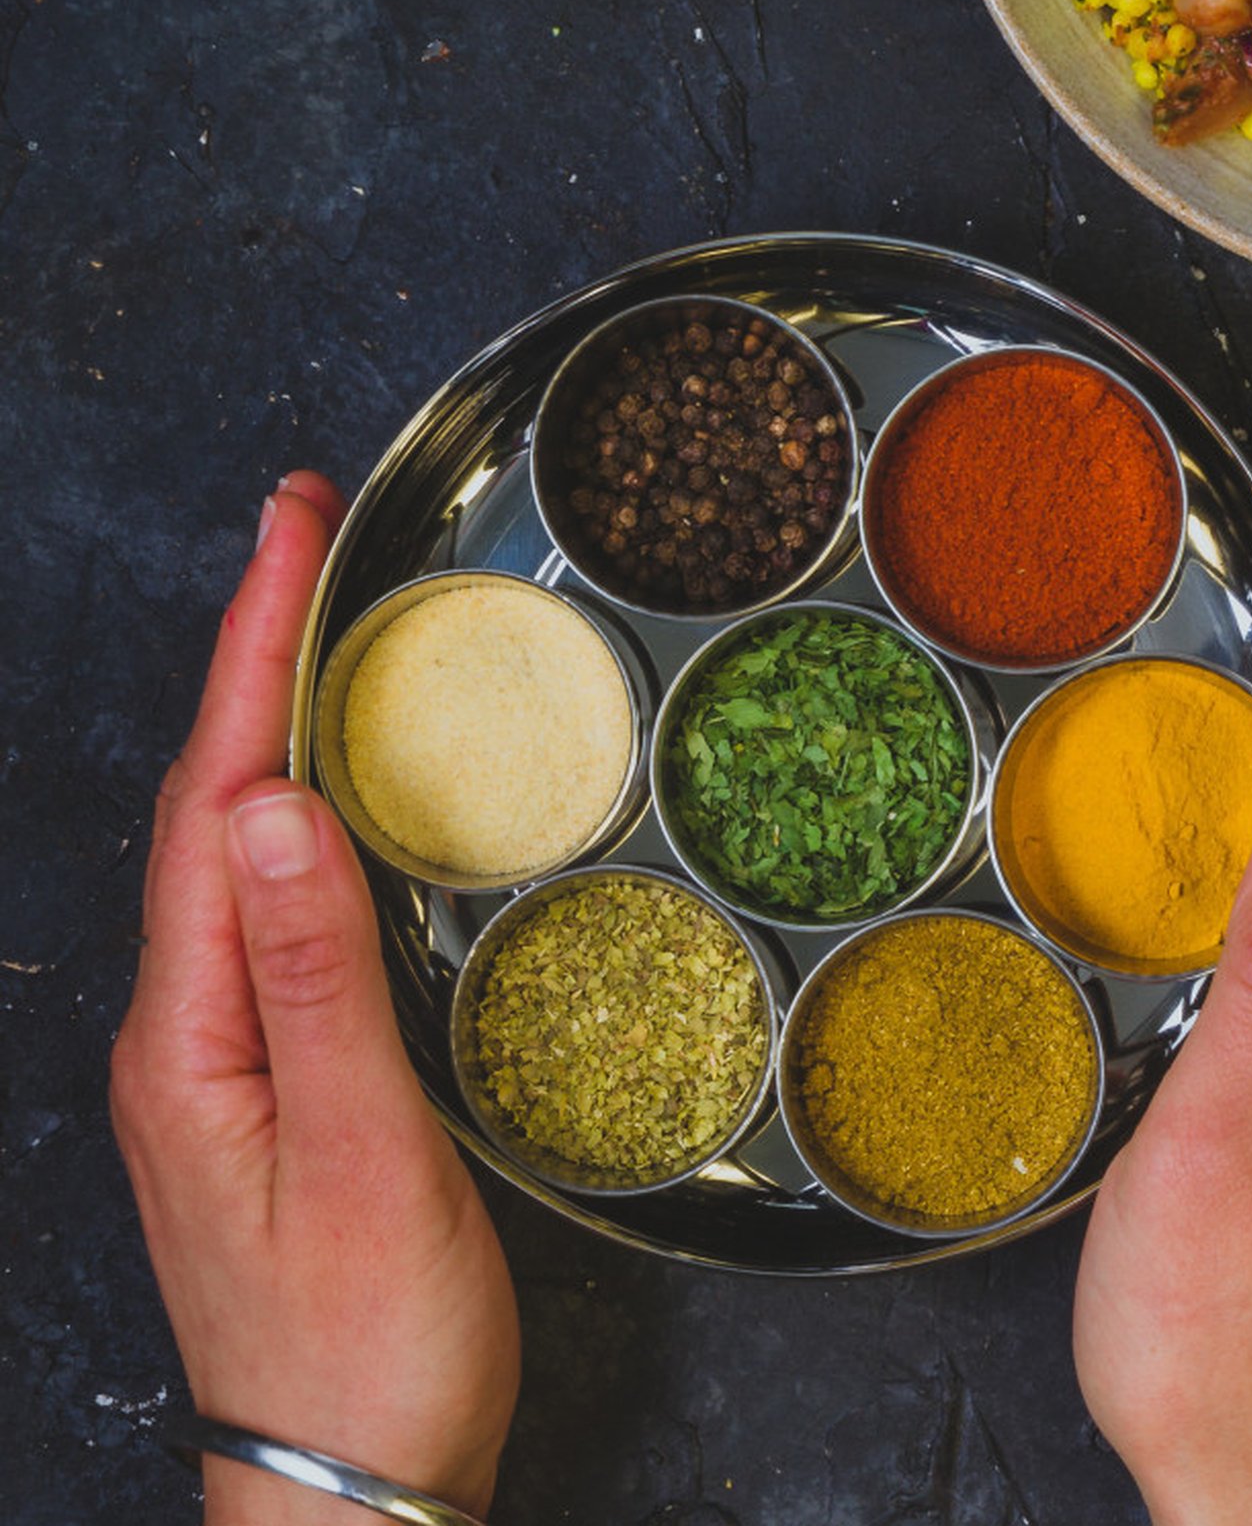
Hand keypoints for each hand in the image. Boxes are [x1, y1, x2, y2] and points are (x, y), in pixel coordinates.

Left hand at [111, 473, 519, 1523]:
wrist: (348, 1493)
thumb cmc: (364, 1344)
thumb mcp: (357, 1159)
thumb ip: (315, 980)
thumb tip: (275, 807)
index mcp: (191, 1032)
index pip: (216, 795)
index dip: (254, 647)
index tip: (292, 526)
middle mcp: (182, 1029)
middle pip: (206, 800)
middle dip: (252, 651)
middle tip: (310, 535)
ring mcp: (215, 1056)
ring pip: (232, 846)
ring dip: (269, 720)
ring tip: (319, 626)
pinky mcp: (263, 1078)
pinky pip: (267, 903)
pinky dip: (297, 808)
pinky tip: (334, 796)